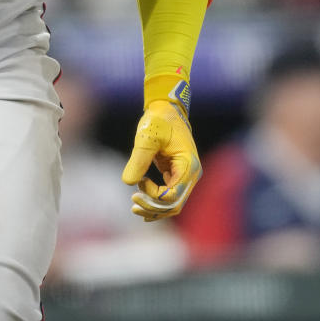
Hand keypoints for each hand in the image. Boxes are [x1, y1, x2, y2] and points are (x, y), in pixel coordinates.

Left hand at [122, 99, 200, 219]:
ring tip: (135, 207)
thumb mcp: (147, 137)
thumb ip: (138, 159)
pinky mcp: (178, 176)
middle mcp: (191, 174)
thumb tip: (128, 182)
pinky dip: (157, 203)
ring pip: (173, 204)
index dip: (154, 197)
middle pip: (175, 204)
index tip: (139, 183)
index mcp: (188, 165)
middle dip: (153, 207)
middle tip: (133, 203)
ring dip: (155, 209)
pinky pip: (170, 197)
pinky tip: (143, 206)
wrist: (167, 111)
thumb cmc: (158, 121)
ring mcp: (186, 177)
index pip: (174, 195)